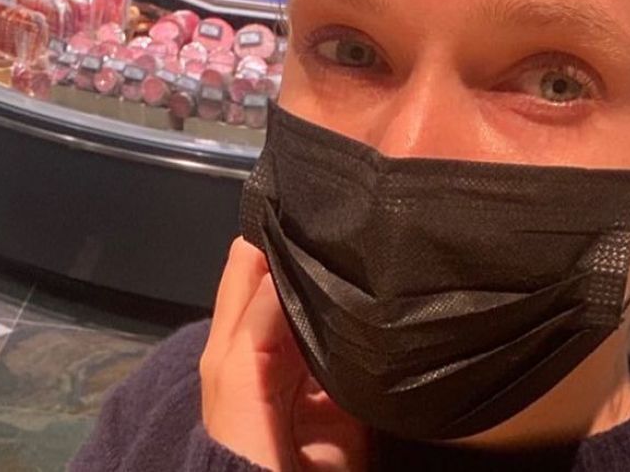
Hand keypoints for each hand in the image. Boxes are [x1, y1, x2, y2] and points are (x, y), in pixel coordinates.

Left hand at [201, 238, 368, 471]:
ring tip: (376, 246)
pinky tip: (391, 299)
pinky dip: (375, 326)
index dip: (274, 229)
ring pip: (332, 306)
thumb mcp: (238, 365)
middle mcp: (275, 339)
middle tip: (354, 216)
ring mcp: (314, 364)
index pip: (252, 261)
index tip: (311, 196)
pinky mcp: (350, 391)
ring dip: (349, 284)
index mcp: (237, 331)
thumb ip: (260, 311)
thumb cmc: (243, 432)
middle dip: (318, 253)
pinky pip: (364, 347)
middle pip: (297, 279)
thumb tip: (283, 245)